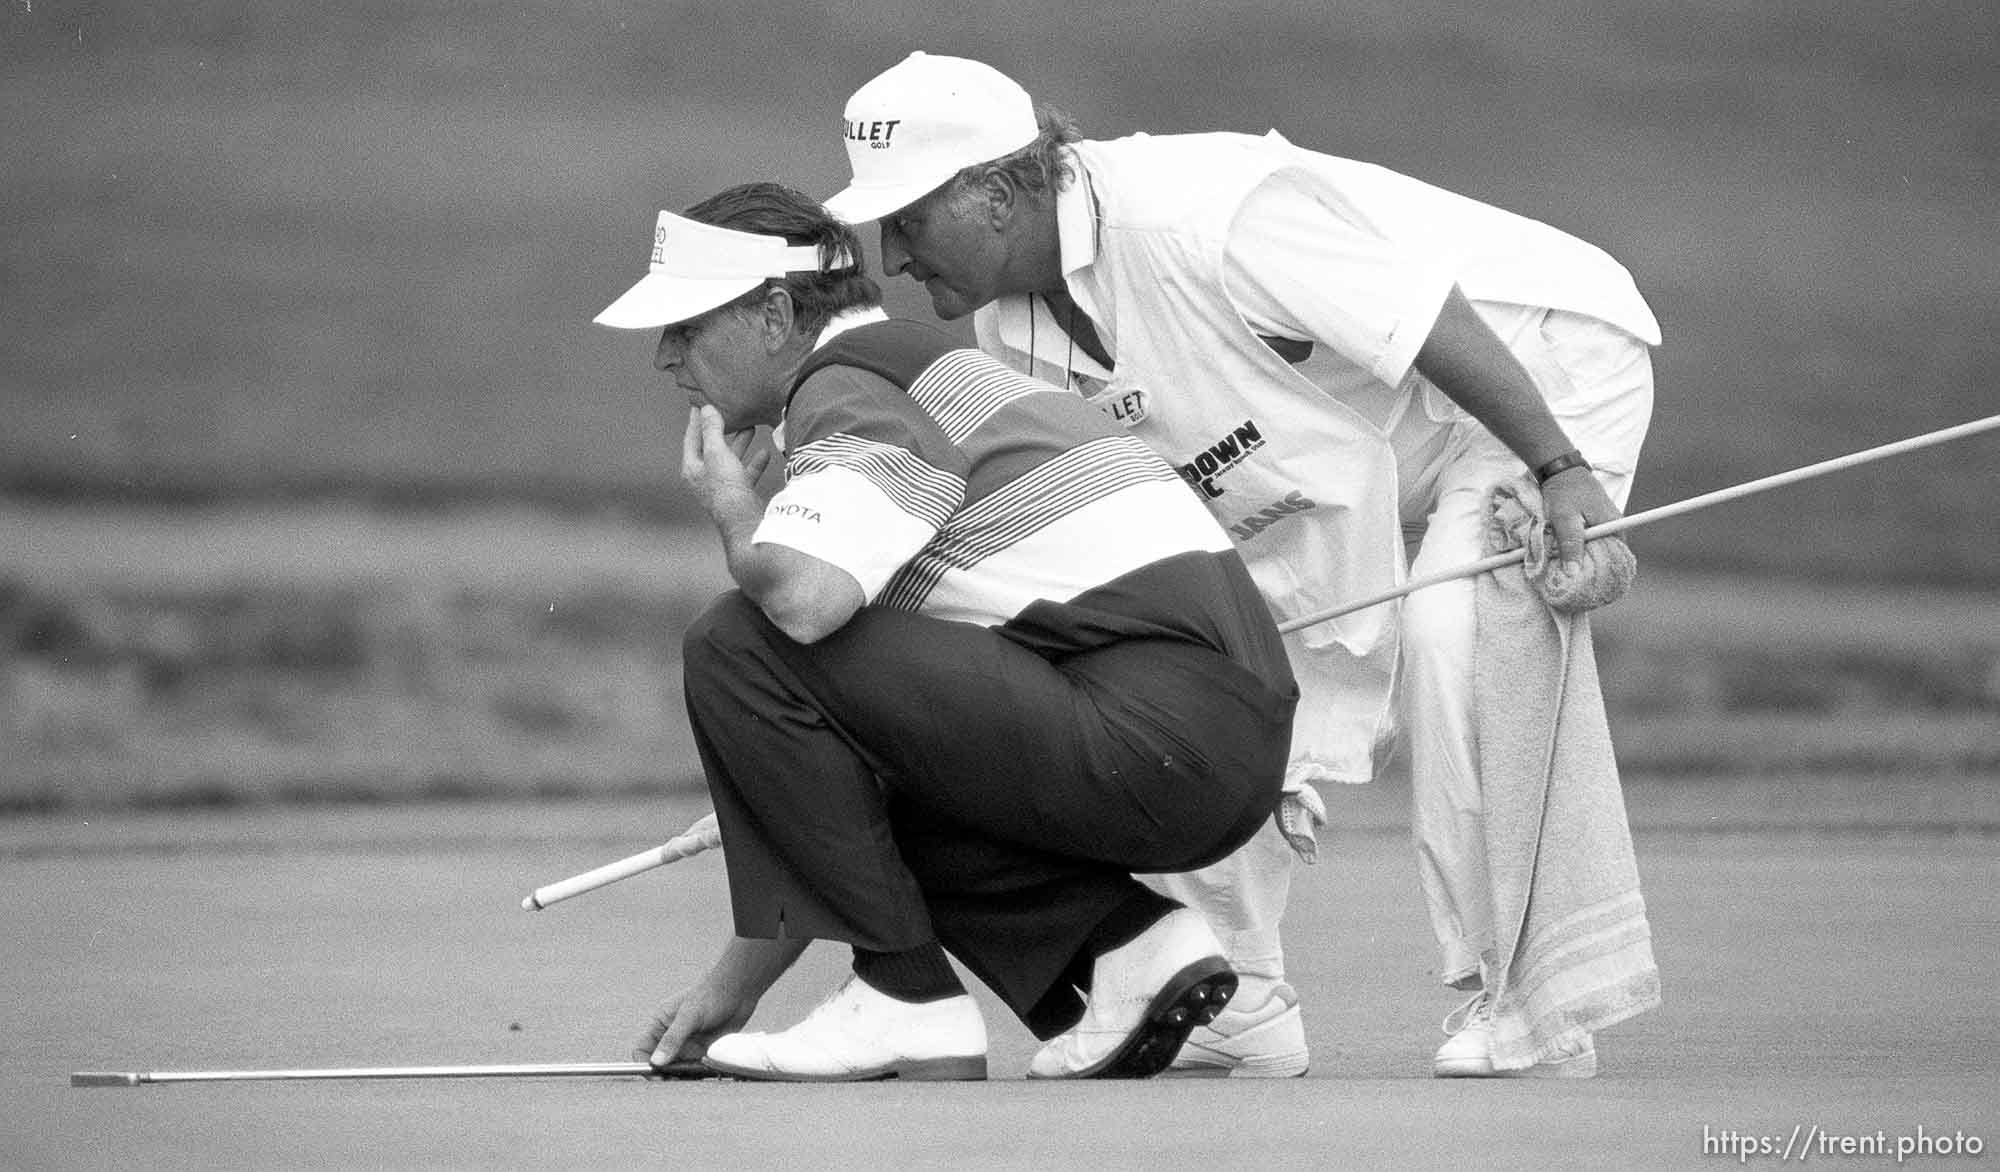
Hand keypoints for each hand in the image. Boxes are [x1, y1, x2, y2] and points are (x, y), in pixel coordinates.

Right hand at [632, 979, 757, 1070]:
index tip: (655, 1078)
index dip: (645, 1065)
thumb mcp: (690, 1016)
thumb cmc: (711, 994)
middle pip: (660, 1063)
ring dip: (682, 1076)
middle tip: (675, 1083)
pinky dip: (697, 1075)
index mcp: (660, 1024)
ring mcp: (688, 1044)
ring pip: (678, 1068)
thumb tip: (656, 1062)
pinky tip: (704, 1076)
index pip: (643, 1050)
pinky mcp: (704, 1050)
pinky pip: (695, 1068)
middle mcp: (672, 1036)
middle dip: (664, 1075)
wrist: (740, 989)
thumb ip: (672, 1039)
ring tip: (691, 1079)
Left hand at [680, 405, 772, 521]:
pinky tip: (764, 454)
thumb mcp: (717, 453)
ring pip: (730, 460)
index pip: (692, 439)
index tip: (700, 406)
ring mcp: (722, 488)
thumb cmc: (726, 488)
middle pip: (712, 449)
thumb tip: (706, 409)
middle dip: (722, 431)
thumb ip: (712, 430)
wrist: (744, 520)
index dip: (696, 421)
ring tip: (750, 428)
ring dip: (740, 444)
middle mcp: (704, 479)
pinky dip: (753, 463)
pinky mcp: (739, 495)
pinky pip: (745, 474)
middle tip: (729, 414)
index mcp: (693, 469)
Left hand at [1537, 466, 1621, 576]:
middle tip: (1574, 580)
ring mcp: (1605, 523)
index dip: (1607, 573)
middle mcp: (1614, 525)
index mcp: (1613, 525)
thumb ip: (1570, 545)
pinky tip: (1566, 554)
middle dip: (1592, 567)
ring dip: (1584, 557)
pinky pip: (1591, 540)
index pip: (1619, 557)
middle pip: (1608, 555)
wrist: (1559, 470)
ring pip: (1598, 548)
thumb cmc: (1564, 492)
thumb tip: (1573, 572)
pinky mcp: (1595, 521)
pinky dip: (1580, 547)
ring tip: (1568, 569)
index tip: (1592, 585)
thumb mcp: (1564, 520)